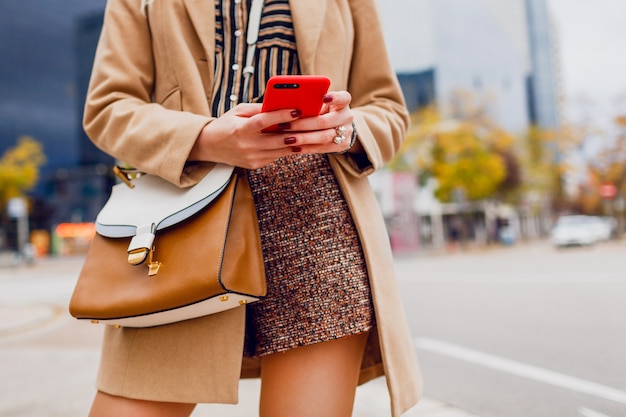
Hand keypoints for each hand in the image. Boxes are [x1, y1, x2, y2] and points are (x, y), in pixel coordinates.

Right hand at [189, 103, 303, 168]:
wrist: (210, 146)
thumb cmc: (226, 124)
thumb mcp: (238, 112)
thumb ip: (258, 109)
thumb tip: (280, 104)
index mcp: (240, 129)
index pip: (264, 121)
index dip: (282, 116)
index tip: (297, 110)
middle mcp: (246, 145)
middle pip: (277, 139)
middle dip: (296, 132)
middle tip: (311, 124)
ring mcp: (251, 157)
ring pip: (280, 150)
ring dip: (297, 142)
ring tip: (310, 133)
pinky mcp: (255, 165)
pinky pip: (275, 156)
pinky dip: (287, 149)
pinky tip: (298, 142)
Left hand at [282, 90, 355, 153]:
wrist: (337, 127)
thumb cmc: (322, 111)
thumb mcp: (320, 104)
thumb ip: (310, 103)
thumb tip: (288, 105)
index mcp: (343, 102)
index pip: (342, 98)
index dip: (334, 97)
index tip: (324, 97)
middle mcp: (347, 117)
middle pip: (325, 121)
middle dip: (303, 124)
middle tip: (286, 125)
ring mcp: (347, 132)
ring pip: (323, 137)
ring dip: (303, 139)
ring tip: (287, 139)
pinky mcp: (342, 145)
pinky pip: (322, 148)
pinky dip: (306, 148)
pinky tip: (294, 147)